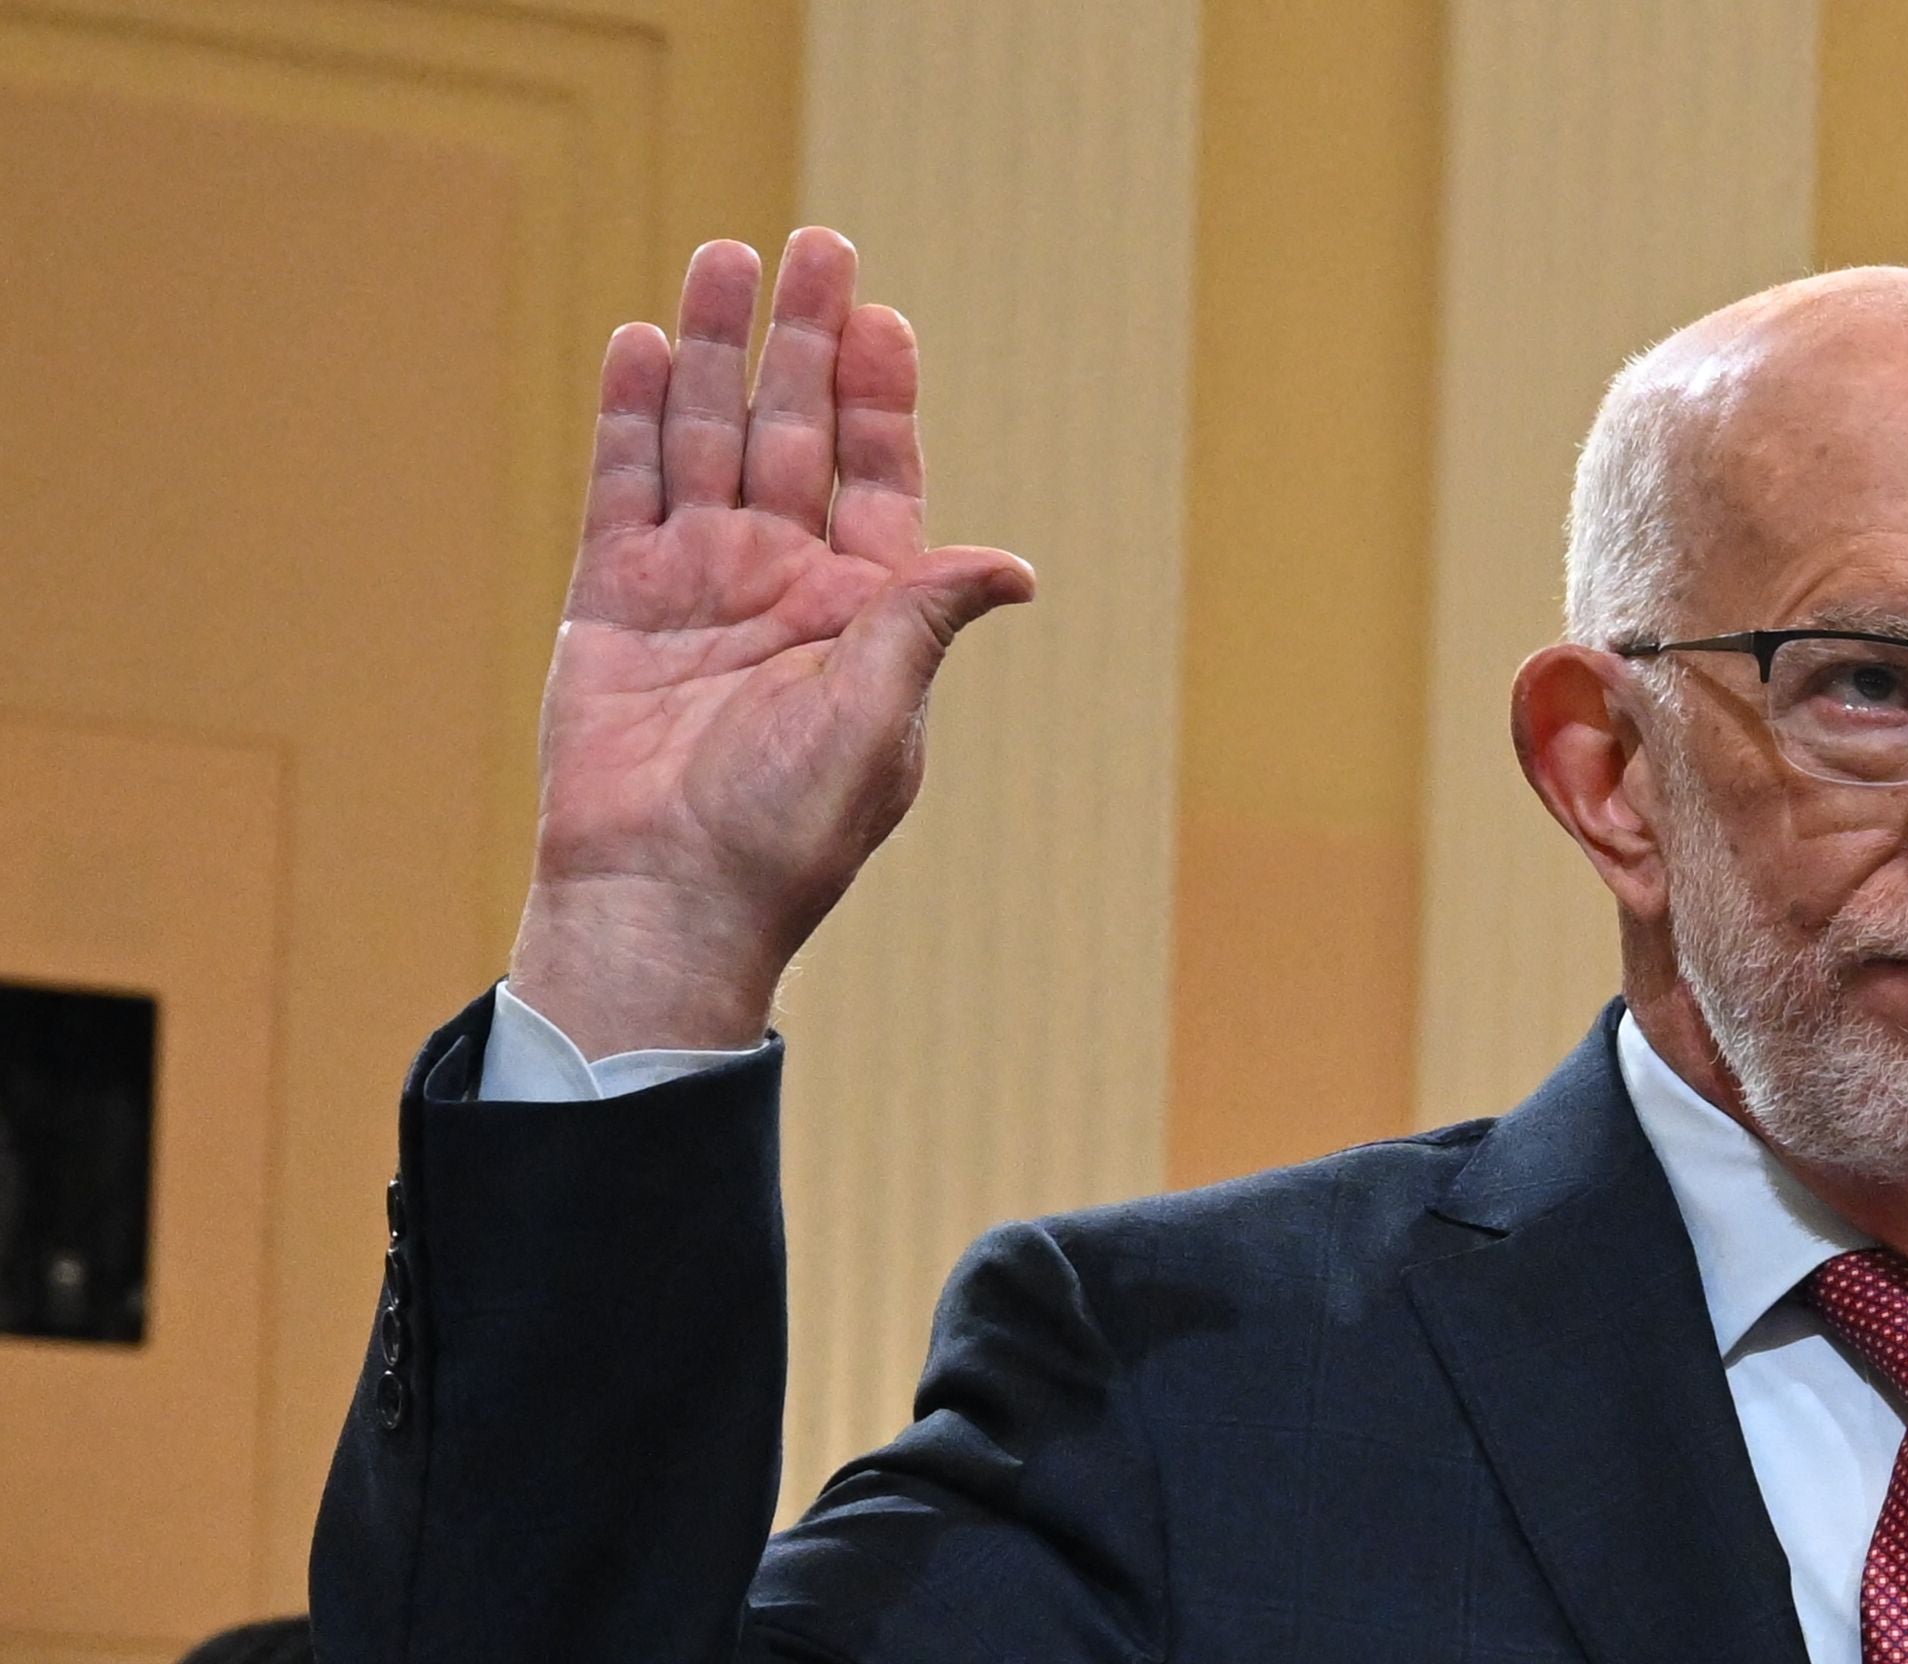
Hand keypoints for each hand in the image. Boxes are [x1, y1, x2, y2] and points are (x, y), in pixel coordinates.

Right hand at [507, 228, 1038, 1058]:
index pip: (876, 479)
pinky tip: (647, 343)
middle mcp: (781, 585)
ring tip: (727, 260)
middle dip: (804, 342)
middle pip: (794, 434)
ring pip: (707, 440)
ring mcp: (695, 584)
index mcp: (860, 615)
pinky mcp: (614, 598)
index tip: (884, 318)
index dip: (879, 398)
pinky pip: (625, 485)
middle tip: (816, 245)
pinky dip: (634, 416)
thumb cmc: (786, 832)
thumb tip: (1013, 566)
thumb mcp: (876, 724)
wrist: (668, 895)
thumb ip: (921, 626)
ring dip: (717, 352)